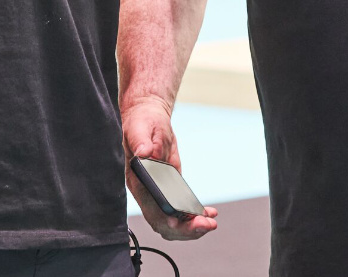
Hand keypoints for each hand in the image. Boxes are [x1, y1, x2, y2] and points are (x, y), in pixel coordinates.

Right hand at [122, 97, 217, 240]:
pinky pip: (180, 210)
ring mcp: (158, 193)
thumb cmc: (142, 122)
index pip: (150, 208)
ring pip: (172, 222)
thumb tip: (145, 153)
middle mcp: (146, 192)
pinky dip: (194, 216)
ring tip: (211, 222)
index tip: (181, 221)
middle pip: (163, 222)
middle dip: (185, 229)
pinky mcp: (169, 188)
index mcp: (137, 180)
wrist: (148, 118)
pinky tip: (209, 212)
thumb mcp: (141, 127)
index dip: (165, 219)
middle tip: (208, 224)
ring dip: (191, 228)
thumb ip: (141, 140)